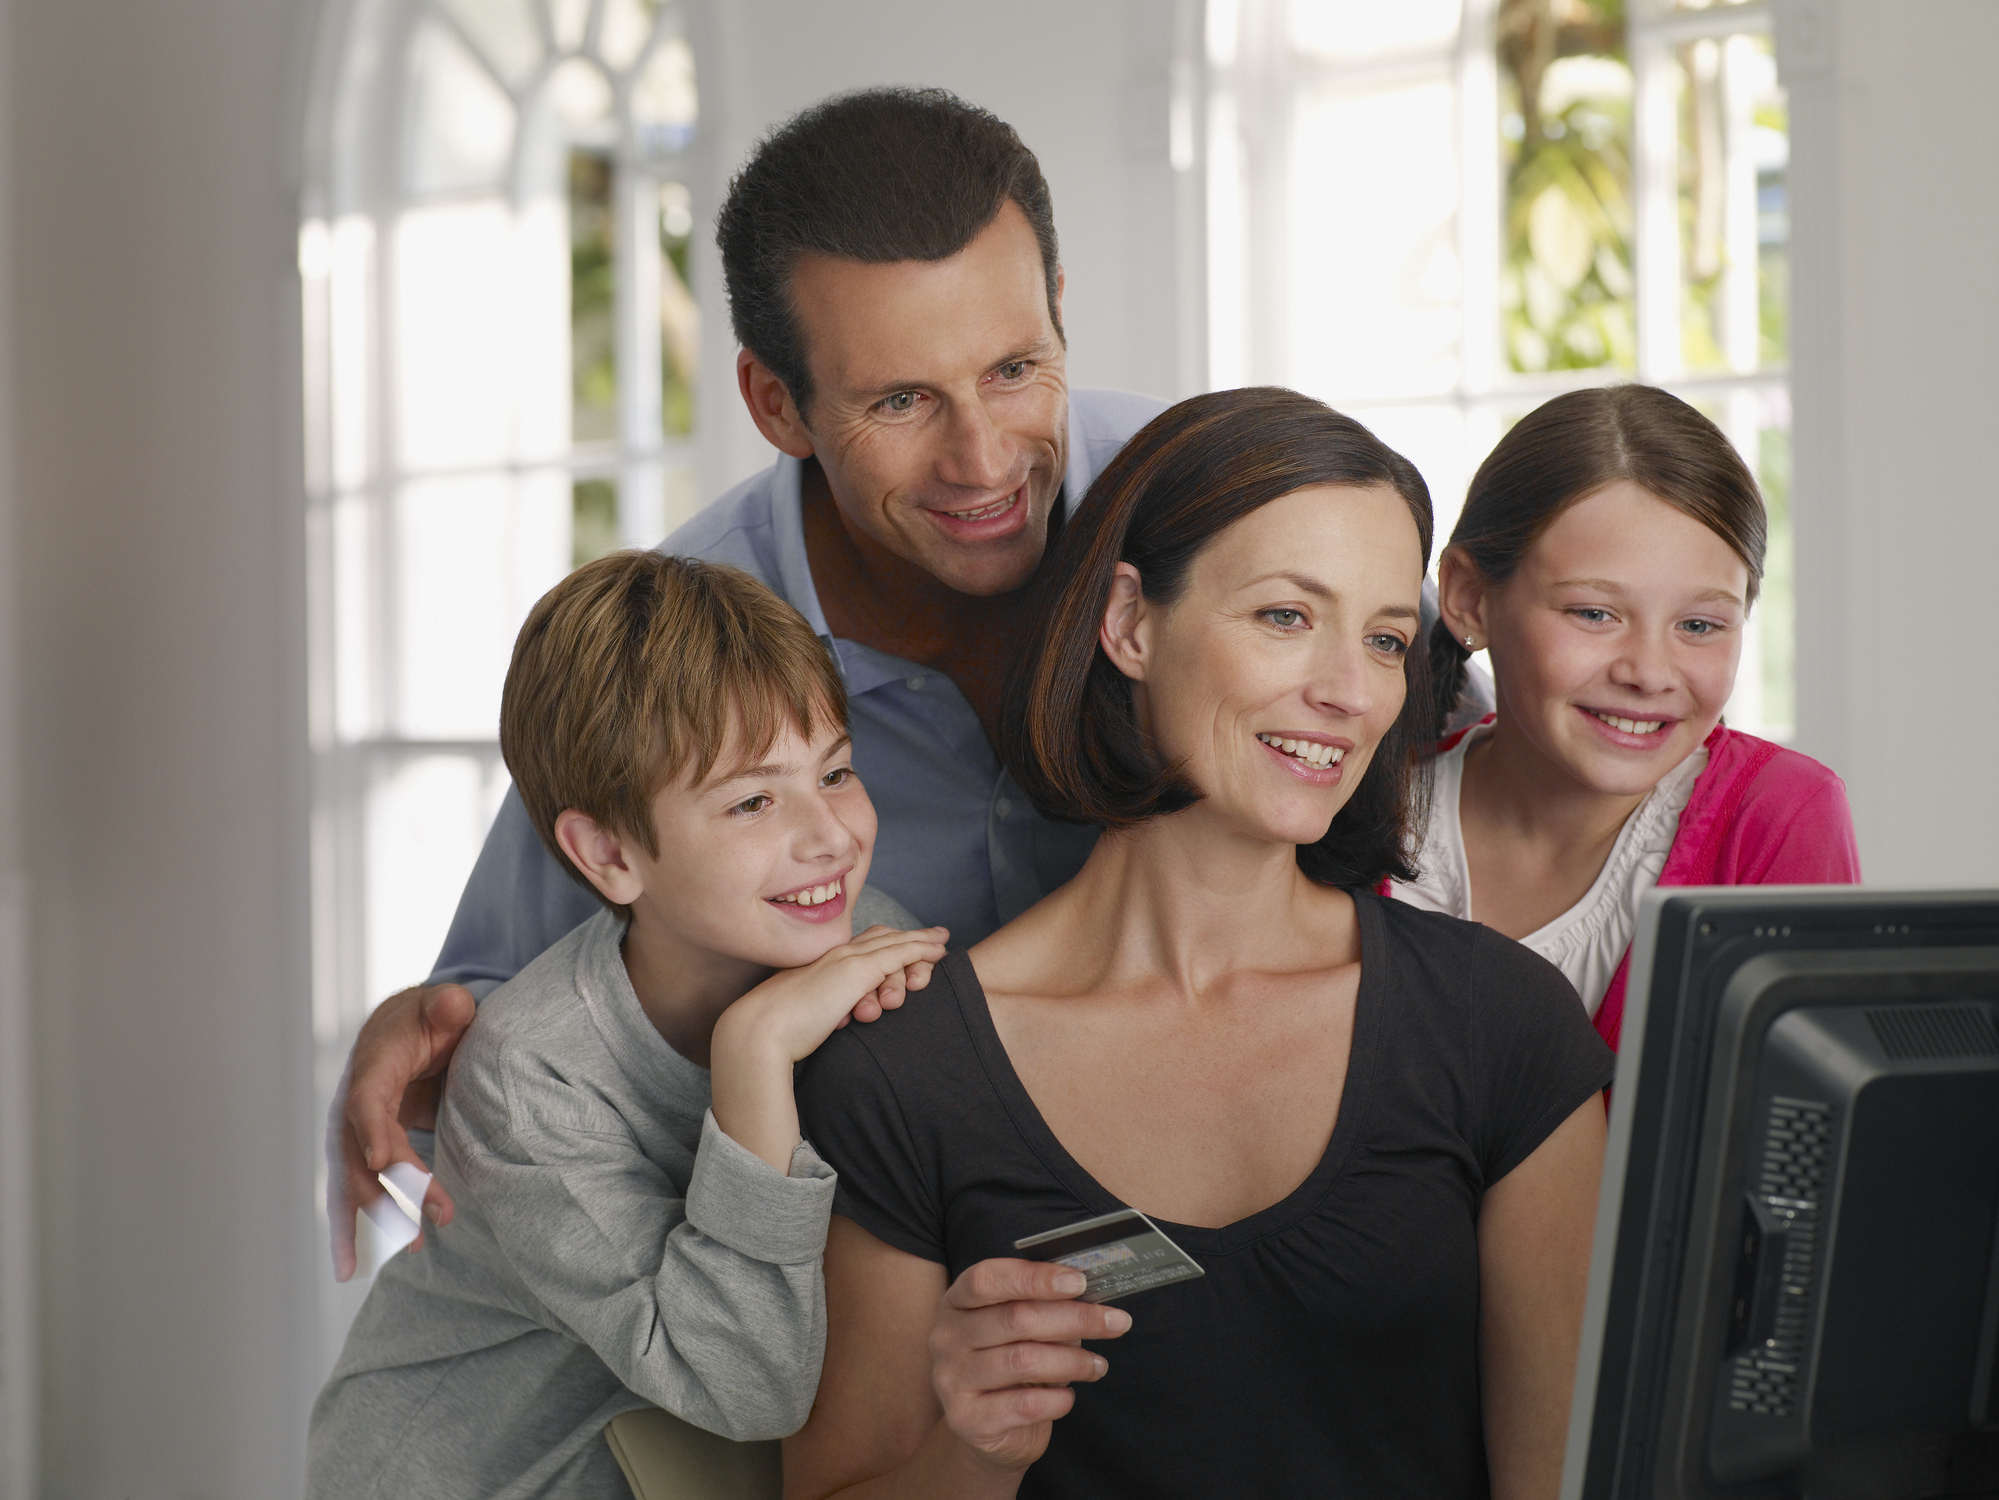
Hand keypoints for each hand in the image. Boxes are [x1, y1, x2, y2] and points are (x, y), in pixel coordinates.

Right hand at [326, 982, 475, 1280]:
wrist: (408, 1028)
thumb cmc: (427, 1017)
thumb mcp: (442, 1004)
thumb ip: (449, 1005)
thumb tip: (453, 1003)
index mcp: (372, 1069)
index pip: (366, 1103)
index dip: (372, 1132)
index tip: (384, 1161)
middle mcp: (355, 1105)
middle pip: (360, 1153)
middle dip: (390, 1189)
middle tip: (429, 1217)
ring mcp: (356, 1132)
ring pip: (357, 1180)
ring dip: (381, 1215)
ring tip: (412, 1245)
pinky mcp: (366, 1152)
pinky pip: (355, 1192)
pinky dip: (349, 1229)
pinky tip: (350, 1268)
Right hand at [722, 925, 948, 1064]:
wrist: (760, 1031)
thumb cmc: (776, 1032)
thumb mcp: (806, 1016)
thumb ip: (821, 1010)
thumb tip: (829, 1022)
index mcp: (822, 964)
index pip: (860, 945)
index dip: (886, 941)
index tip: (904, 942)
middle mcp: (835, 955)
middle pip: (881, 937)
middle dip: (910, 936)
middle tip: (936, 937)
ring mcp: (847, 960)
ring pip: (894, 944)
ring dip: (920, 946)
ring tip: (939, 949)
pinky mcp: (859, 971)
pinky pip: (900, 953)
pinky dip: (921, 948)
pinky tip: (939, 950)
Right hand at [929, 1258, 1130, 1473]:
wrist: (989, 1429)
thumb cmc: (1012, 1364)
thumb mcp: (1023, 1328)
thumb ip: (1045, 1306)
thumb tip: (1089, 1294)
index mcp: (957, 1301)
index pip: (988, 1279)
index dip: (1035, 1278)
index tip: (1080, 1281)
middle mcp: (946, 1337)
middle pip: (1015, 1318)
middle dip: (1074, 1318)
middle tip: (1116, 1322)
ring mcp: (951, 1379)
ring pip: (1024, 1361)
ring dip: (1072, 1361)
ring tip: (1097, 1365)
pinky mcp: (967, 1419)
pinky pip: (1024, 1405)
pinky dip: (1057, 1400)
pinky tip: (1068, 1396)